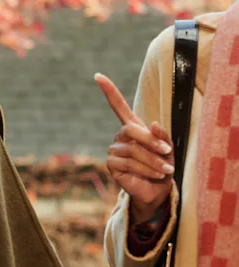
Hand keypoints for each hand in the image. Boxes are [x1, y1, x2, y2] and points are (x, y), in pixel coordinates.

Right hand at [95, 73, 173, 222]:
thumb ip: (162, 136)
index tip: (98, 76)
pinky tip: (155, 175)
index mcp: (133, 127)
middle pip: (131, 130)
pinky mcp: (112, 165)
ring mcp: (114, 150)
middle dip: (151, 141)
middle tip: (167, 152)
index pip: (118, 106)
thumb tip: (153, 124)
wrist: (158, 190)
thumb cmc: (163, 166)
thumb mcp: (168, 150)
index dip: (109, 91)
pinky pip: (128, 163)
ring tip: (165, 170)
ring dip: (153, 161)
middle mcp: (121, 136)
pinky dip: (145, 169)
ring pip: (132, 150)